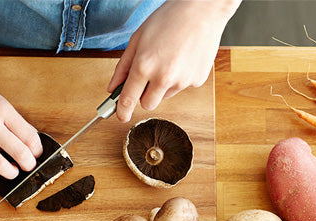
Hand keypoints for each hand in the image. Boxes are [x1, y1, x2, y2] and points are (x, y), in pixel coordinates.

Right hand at [0, 55, 42, 179]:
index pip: (30, 137)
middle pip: (20, 154)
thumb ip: (9, 117)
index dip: (37, 149)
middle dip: (28, 164)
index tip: (37, 152)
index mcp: (1, 108)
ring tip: (12, 171)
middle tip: (29, 165)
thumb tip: (25, 137)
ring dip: (10, 173)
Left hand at [108, 0, 238, 121]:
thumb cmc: (169, 19)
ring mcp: (182, 81)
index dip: (122, 111)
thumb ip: (123, 66)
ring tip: (169, 58)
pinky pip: (182, 87)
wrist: (202, 9)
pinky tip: (183, 58)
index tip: (120, 116)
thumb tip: (113, 87)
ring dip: (163, 84)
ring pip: (165, 95)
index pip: (128, 99)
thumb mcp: (138, 38)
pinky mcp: (197, 80)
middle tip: (148, 76)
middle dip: (144, 95)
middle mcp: (163, 77)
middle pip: (147, 104)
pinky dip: (180, 78)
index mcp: (144, 66)